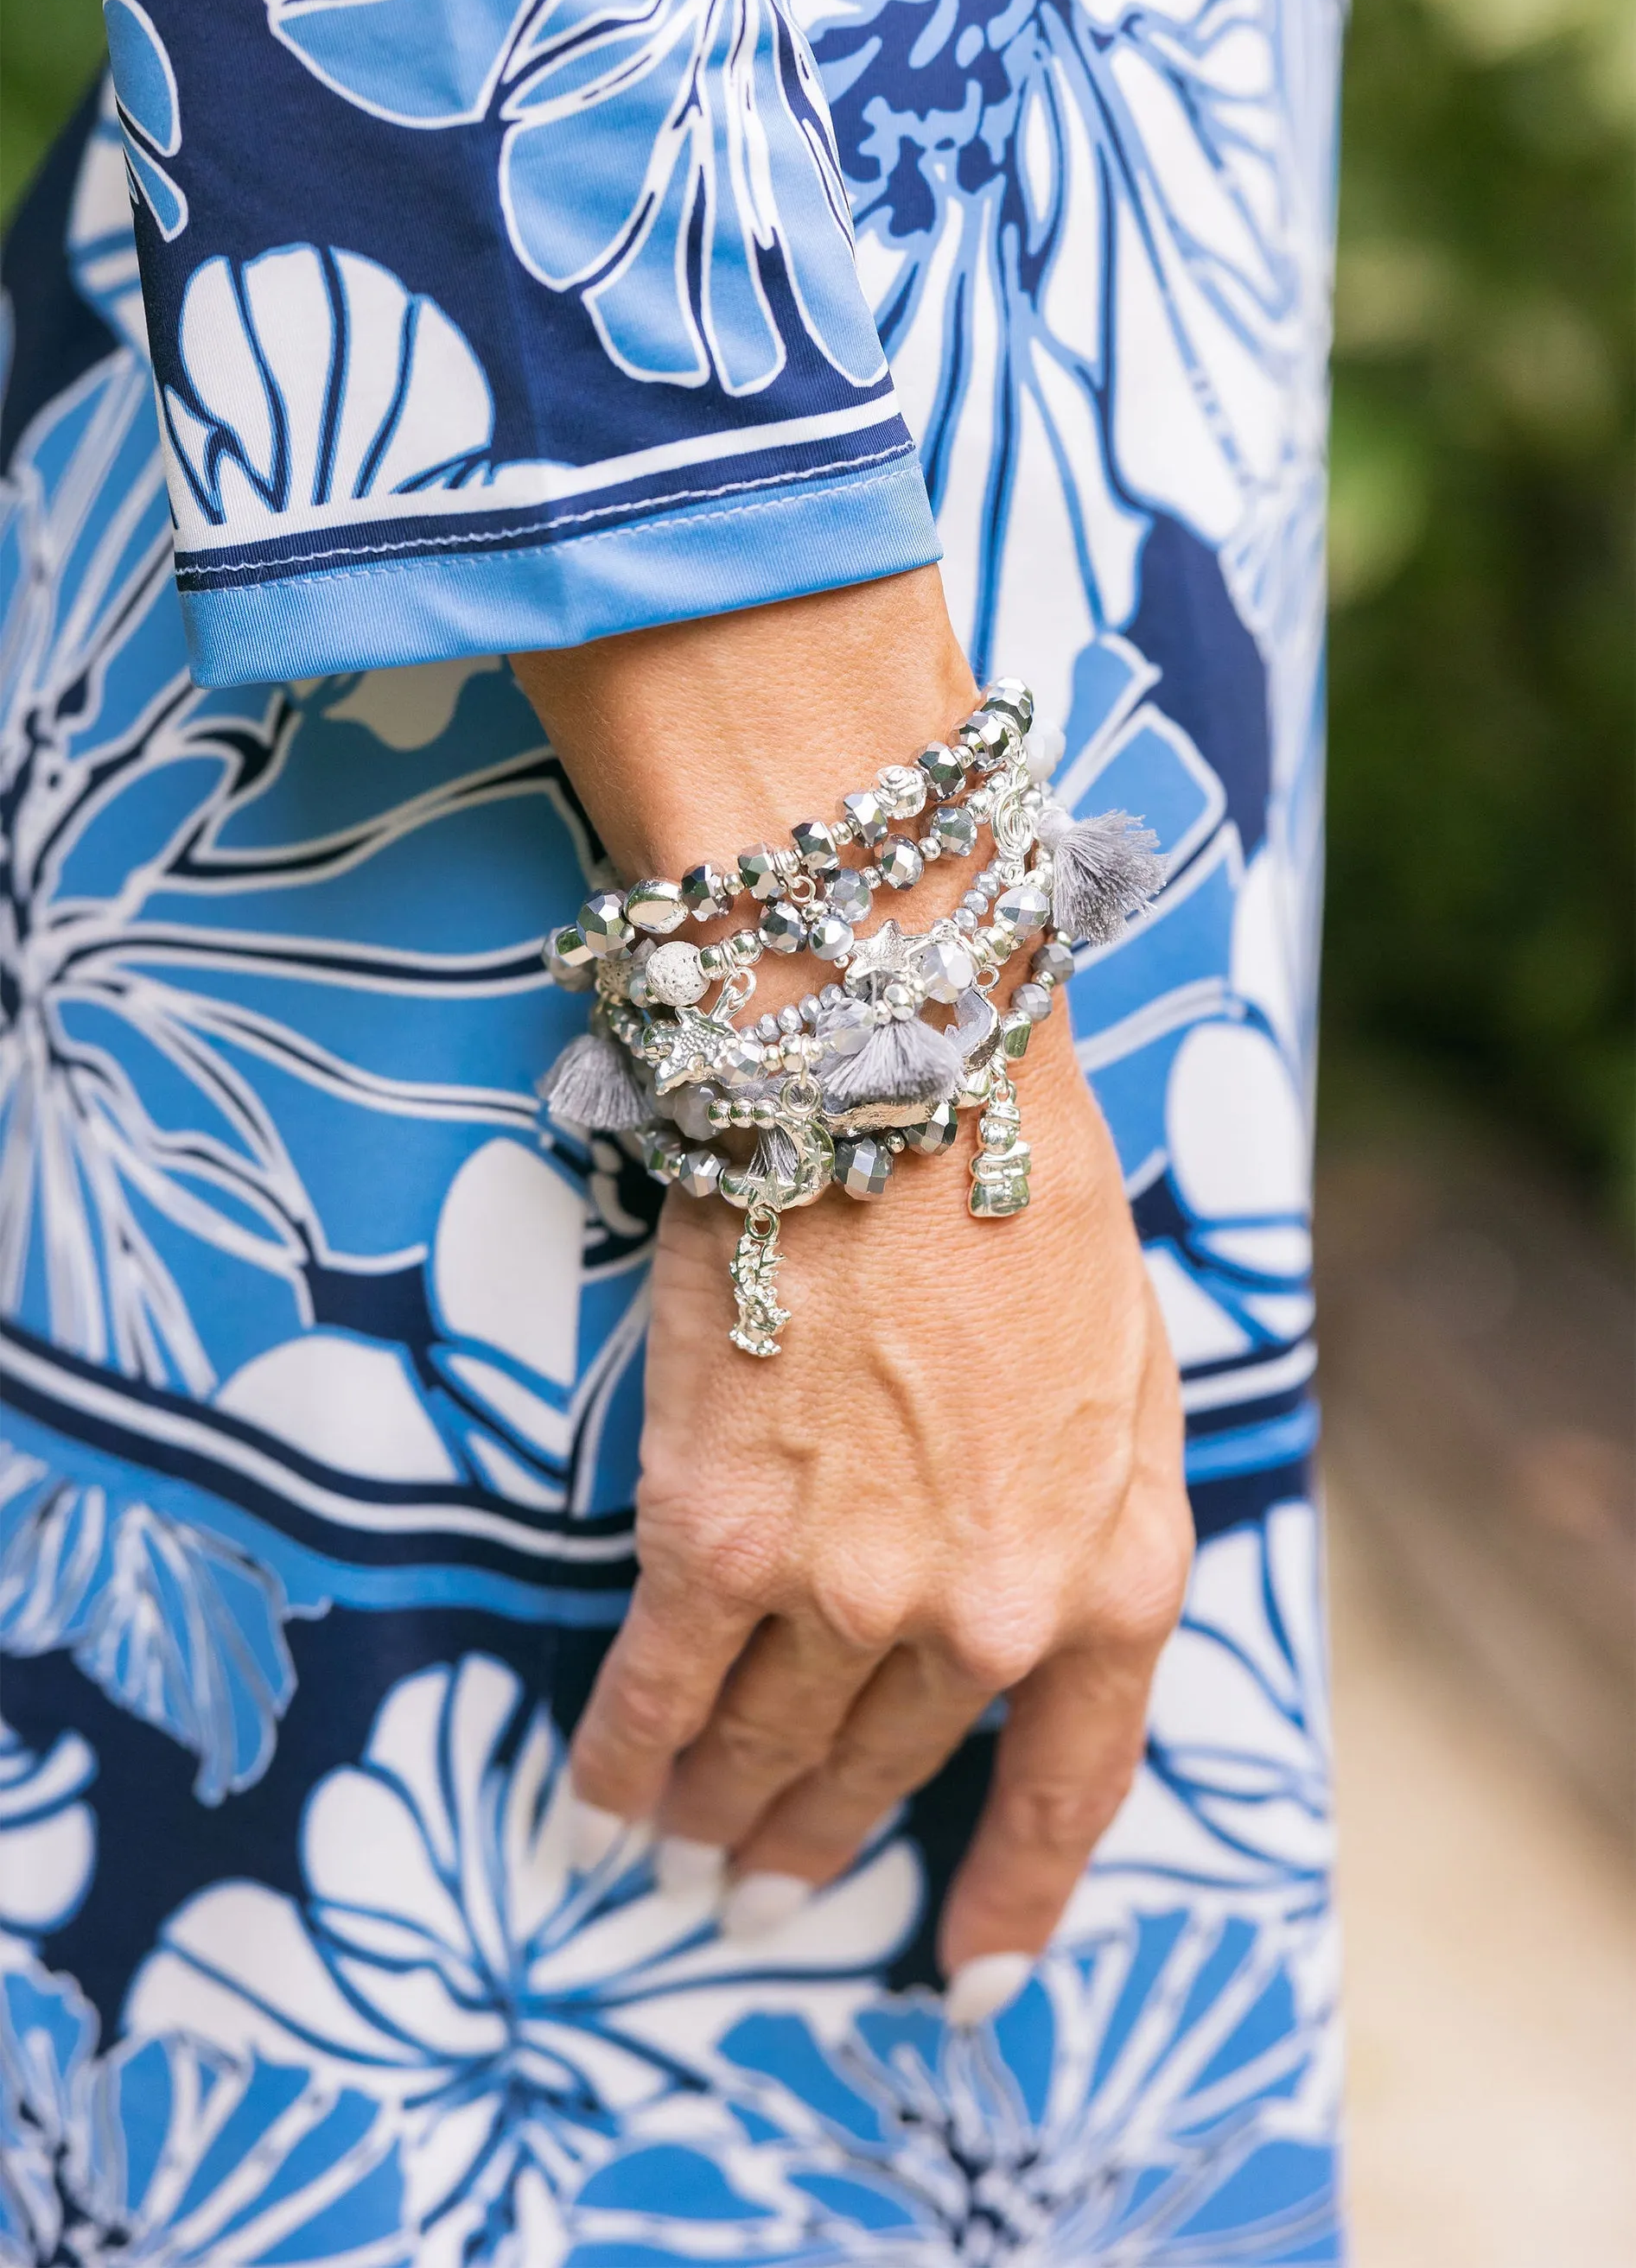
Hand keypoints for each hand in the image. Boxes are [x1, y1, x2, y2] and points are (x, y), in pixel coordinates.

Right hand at [568, 1014, 1188, 2016]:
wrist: (901, 1076)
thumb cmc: (1026, 1192)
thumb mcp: (1136, 1367)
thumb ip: (1109, 1507)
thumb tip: (1054, 1607)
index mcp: (1117, 1574)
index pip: (1073, 1786)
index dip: (1016, 1891)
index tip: (967, 1968)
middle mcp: (989, 1616)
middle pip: (886, 1769)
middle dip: (819, 1838)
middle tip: (766, 1886)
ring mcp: (849, 1591)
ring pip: (766, 1748)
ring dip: (716, 1814)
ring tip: (681, 1850)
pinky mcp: (717, 1540)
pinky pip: (659, 1689)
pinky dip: (625, 1754)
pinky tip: (601, 1793)